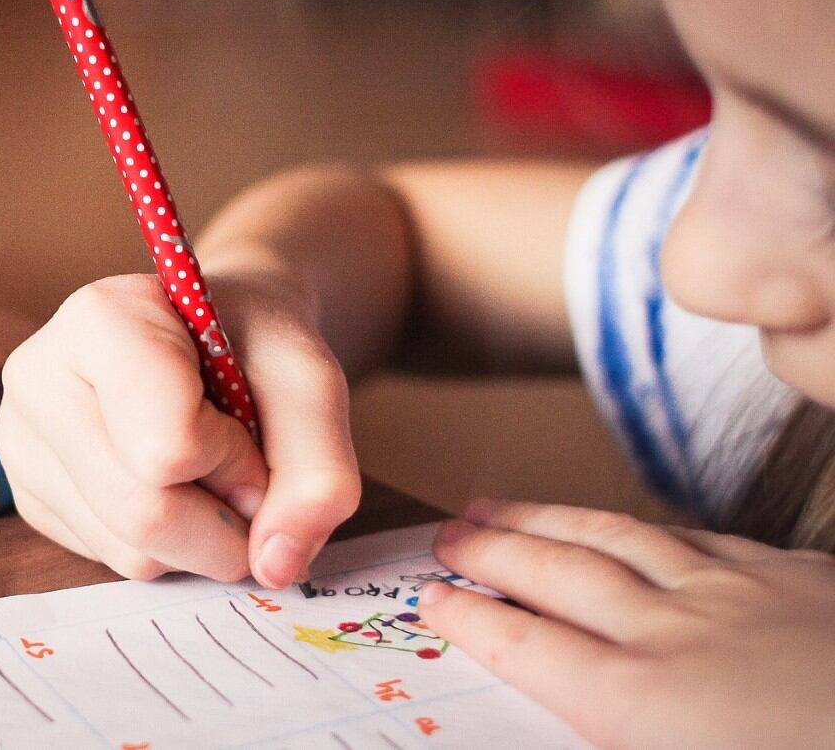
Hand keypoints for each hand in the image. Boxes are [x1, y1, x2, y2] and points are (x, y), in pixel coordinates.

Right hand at [0, 272, 359, 586]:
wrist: (212, 336)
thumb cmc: (252, 344)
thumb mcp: (310, 382)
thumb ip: (319, 471)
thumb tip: (276, 566)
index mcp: (97, 320)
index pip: (167, 447)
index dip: (234, 460)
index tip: (248, 424)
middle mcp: (37, 378)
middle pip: (143, 513)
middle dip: (224, 520)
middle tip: (246, 473)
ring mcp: (21, 441)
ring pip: (129, 551)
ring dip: (199, 537)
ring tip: (204, 470)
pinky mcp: (27, 496)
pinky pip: (111, 561)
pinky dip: (165, 545)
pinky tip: (167, 485)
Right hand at [420, 499, 834, 748]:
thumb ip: (615, 739)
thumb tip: (577, 727)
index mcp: (645, 706)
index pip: (527, 645)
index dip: (472, 617)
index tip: (431, 597)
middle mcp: (677, 634)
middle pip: (558, 574)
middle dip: (492, 549)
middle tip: (447, 532)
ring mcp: (742, 596)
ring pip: (620, 537)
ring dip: (550, 519)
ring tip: (503, 504)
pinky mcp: (803, 580)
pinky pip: (702, 538)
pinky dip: (648, 528)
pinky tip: (639, 526)